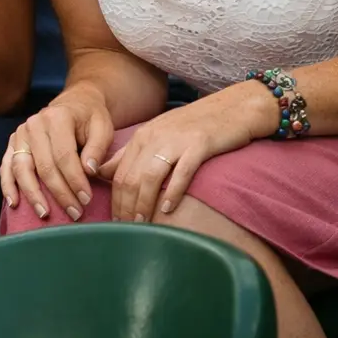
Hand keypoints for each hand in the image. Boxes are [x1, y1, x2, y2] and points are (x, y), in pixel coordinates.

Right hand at [2, 86, 113, 221]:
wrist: (74, 103)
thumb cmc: (90, 118)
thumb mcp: (102, 127)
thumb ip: (97, 148)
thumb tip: (89, 171)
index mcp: (57, 117)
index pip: (64, 155)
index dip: (75, 180)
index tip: (87, 199)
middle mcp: (34, 124)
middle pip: (43, 165)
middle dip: (59, 193)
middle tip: (74, 213)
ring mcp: (20, 133)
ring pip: (21, 168)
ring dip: (32, 194)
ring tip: (44, 214)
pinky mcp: (12, 143)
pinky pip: (6, 166)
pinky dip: (8, 185)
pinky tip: (14, 203)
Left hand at [99, 84, 270, 223]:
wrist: (234, 107)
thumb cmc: (194, 126)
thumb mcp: (158, 135)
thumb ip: (132, 154)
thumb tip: (103, 172)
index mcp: (142, 137)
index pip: (118, 173)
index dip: (115, 200)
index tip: (115, 221)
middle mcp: (154, 137)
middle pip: (131, 177)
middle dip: (125, 206)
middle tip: (126, 229)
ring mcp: (176, 141)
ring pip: (150, 176)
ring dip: (143, 204)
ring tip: (142, 225)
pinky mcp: (200, 144)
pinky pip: (182, 172)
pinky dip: (172, 192)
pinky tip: (167, 209)